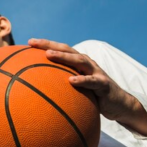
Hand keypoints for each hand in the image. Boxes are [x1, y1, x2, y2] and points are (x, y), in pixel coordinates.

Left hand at [27, 39, 146, 135]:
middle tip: (33, 43)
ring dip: (64, 57)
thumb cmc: (94, 95)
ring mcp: (96, 72)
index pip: (61, 50)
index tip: (28, 42)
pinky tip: (71, 81)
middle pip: (67, 50)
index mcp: (79, 63)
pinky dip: (82, 80)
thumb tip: (40, 90)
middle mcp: (87, 63)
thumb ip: (63, 85)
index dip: (46, 44)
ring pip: (79, 61)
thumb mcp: (77, 88)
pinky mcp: (104, 84)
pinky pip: (92, 81)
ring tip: (48, 55)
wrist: (119, 104)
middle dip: (50, 45)